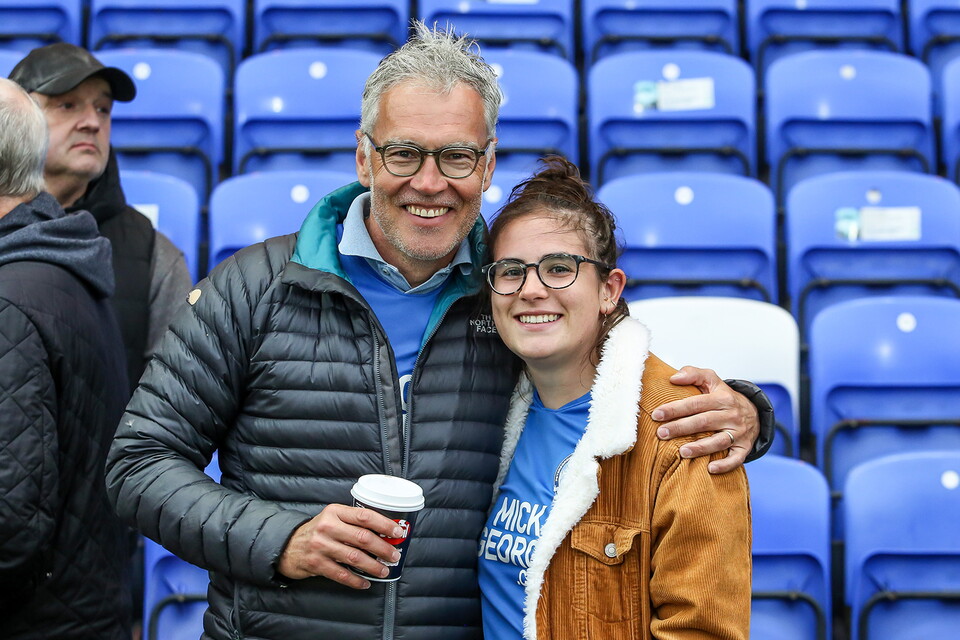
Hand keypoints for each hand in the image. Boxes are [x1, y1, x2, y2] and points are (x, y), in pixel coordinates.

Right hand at [278, 503, 403, 588]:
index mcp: (334, 511)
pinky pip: (341, 574)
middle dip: (383, 548)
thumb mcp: (332, 518)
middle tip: (394, 555)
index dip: (384, 524)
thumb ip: (352, 521)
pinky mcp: (316, 564)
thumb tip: (384, 532)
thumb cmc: (318, 531)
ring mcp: (320, 546)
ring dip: (373, 566)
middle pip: (363, 537)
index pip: (364, 516)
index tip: (398, 532)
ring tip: (384, 570)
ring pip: (354, 557)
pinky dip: (356, 580)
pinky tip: (365, 583)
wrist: (287, 546)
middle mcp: (327, 526)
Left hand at [652, 366, 758, 474]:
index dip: (675, 409)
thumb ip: (693, 374)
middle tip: (661, 433)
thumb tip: (673, 378)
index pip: (695, 403)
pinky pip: (736, 458)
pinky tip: (710, 469)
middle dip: (681, 428)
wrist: (754, 412)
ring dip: (700, 448)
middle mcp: (731, 415)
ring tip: (682, 452)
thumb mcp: (712, 380)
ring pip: (719, 441)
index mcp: (722, 398)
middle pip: (703, 422)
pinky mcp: (744, 447)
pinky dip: (725, 465)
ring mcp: (739, 433)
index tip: (656, 414)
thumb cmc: (724, 397)